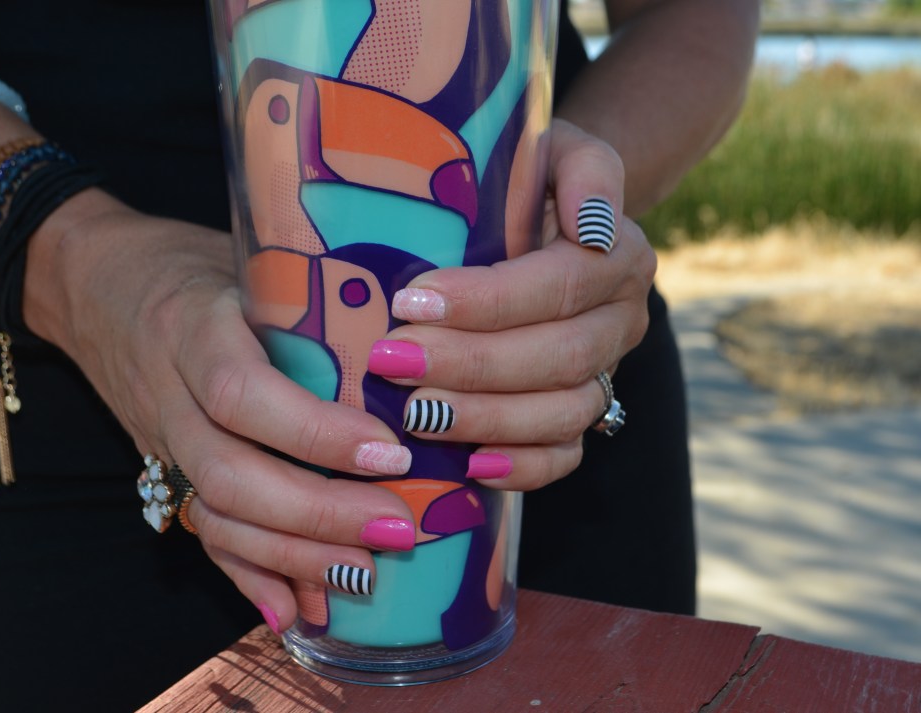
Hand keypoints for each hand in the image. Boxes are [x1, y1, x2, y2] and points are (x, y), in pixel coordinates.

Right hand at [25, 190, 417, 631]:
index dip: (318, 434)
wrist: (97, 283)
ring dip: (292, 557)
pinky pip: (199, 532)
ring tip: (365, 574)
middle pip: (230, 474)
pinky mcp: (162, 467)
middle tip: (397, 528)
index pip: (245, 394)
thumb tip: (413, 343)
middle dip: (318, 514)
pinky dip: (249, 577)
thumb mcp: (249, 259)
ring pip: (215, 514)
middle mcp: (169, 391)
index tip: (392, 453)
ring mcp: (159, 437)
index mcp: (194, 327)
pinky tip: (297, 610)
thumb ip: (312, 297)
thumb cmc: (196, 263)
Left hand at [371, 120, 655, 489]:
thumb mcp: (558, 147)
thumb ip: (586, 169)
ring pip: (562, 413)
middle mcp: (620, 320)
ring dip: (486, 419)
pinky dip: (524, 467)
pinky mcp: (585, 411)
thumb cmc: (531, 180)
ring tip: (412, 415)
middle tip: (391, 362)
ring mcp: (605, 372)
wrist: (548, 220)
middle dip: (471, 365)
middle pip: (559, 356)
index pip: (561, 285)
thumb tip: (591, 223)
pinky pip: (566, 454)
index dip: (489, 300)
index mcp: (617, 256)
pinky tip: (470, 467)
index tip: (412, 300)